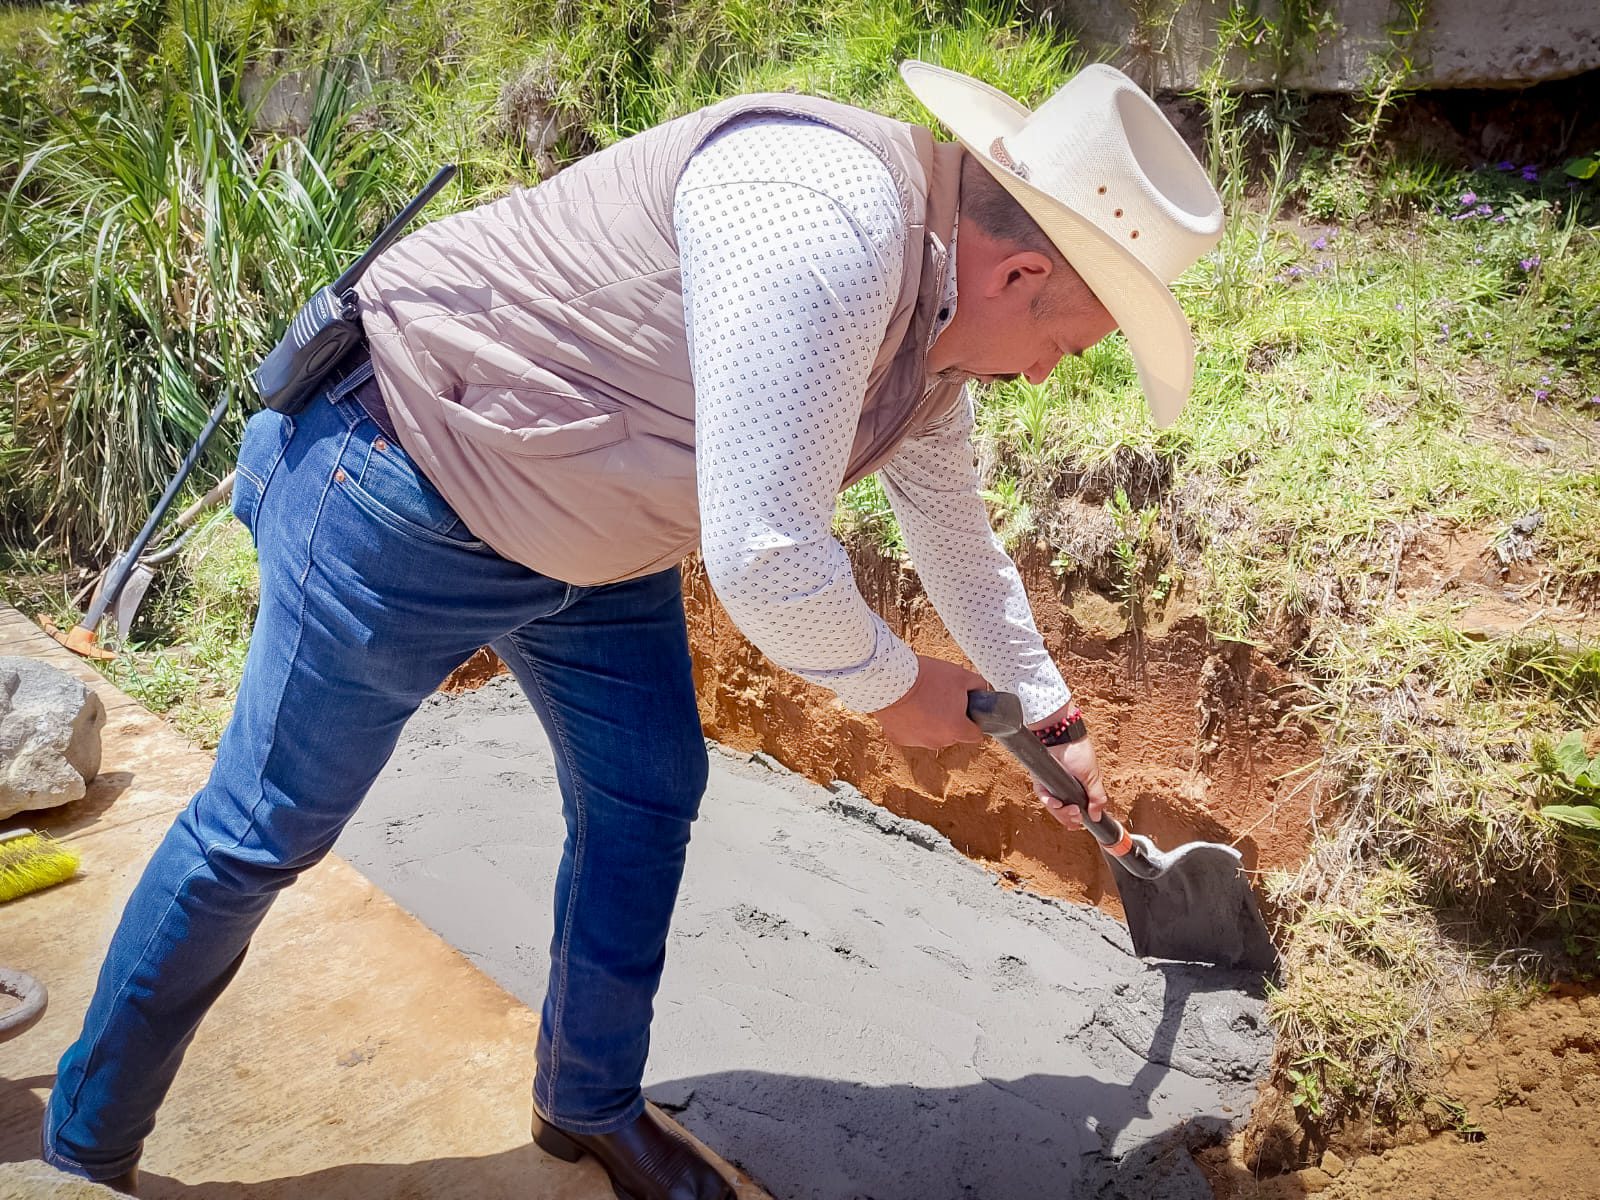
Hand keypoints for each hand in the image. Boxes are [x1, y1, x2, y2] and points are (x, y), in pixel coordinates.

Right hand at [869, 655, 989, 748]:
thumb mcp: (961, 675)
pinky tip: (907, 706)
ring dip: (930, 722)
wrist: (889, 679)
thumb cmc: (927, 677)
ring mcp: (917, 742)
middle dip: (951, 719)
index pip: (975, 735)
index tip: (966, 709)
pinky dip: (911, 722)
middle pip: (952, 734)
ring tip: (922, 700)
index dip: (973, 721)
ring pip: (931, 734)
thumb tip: (982, 692)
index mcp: (956, 729)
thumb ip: (979, 686)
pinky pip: (911, 732)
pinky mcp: (899, 738)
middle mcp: (938, 741)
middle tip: (941, 698)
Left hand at [1034, 733, 1108, 832]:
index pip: (1075, 811)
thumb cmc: (1079, 752)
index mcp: (1078, 790)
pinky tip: (1056, 803)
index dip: (1076, 820)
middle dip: (1071, 818)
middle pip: (1064, 813)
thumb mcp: (1093, 778)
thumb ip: (1097, 798)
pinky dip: (1049, 802)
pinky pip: (1043, 796)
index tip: (1080, 823)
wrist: (1064, 738)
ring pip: (1053, 808)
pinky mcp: (1041, 780)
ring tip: (1072, 810)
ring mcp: (1052, 786)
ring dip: (1062, 813)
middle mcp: (1064, 790)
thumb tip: (1097, 817)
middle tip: (1077, 815)